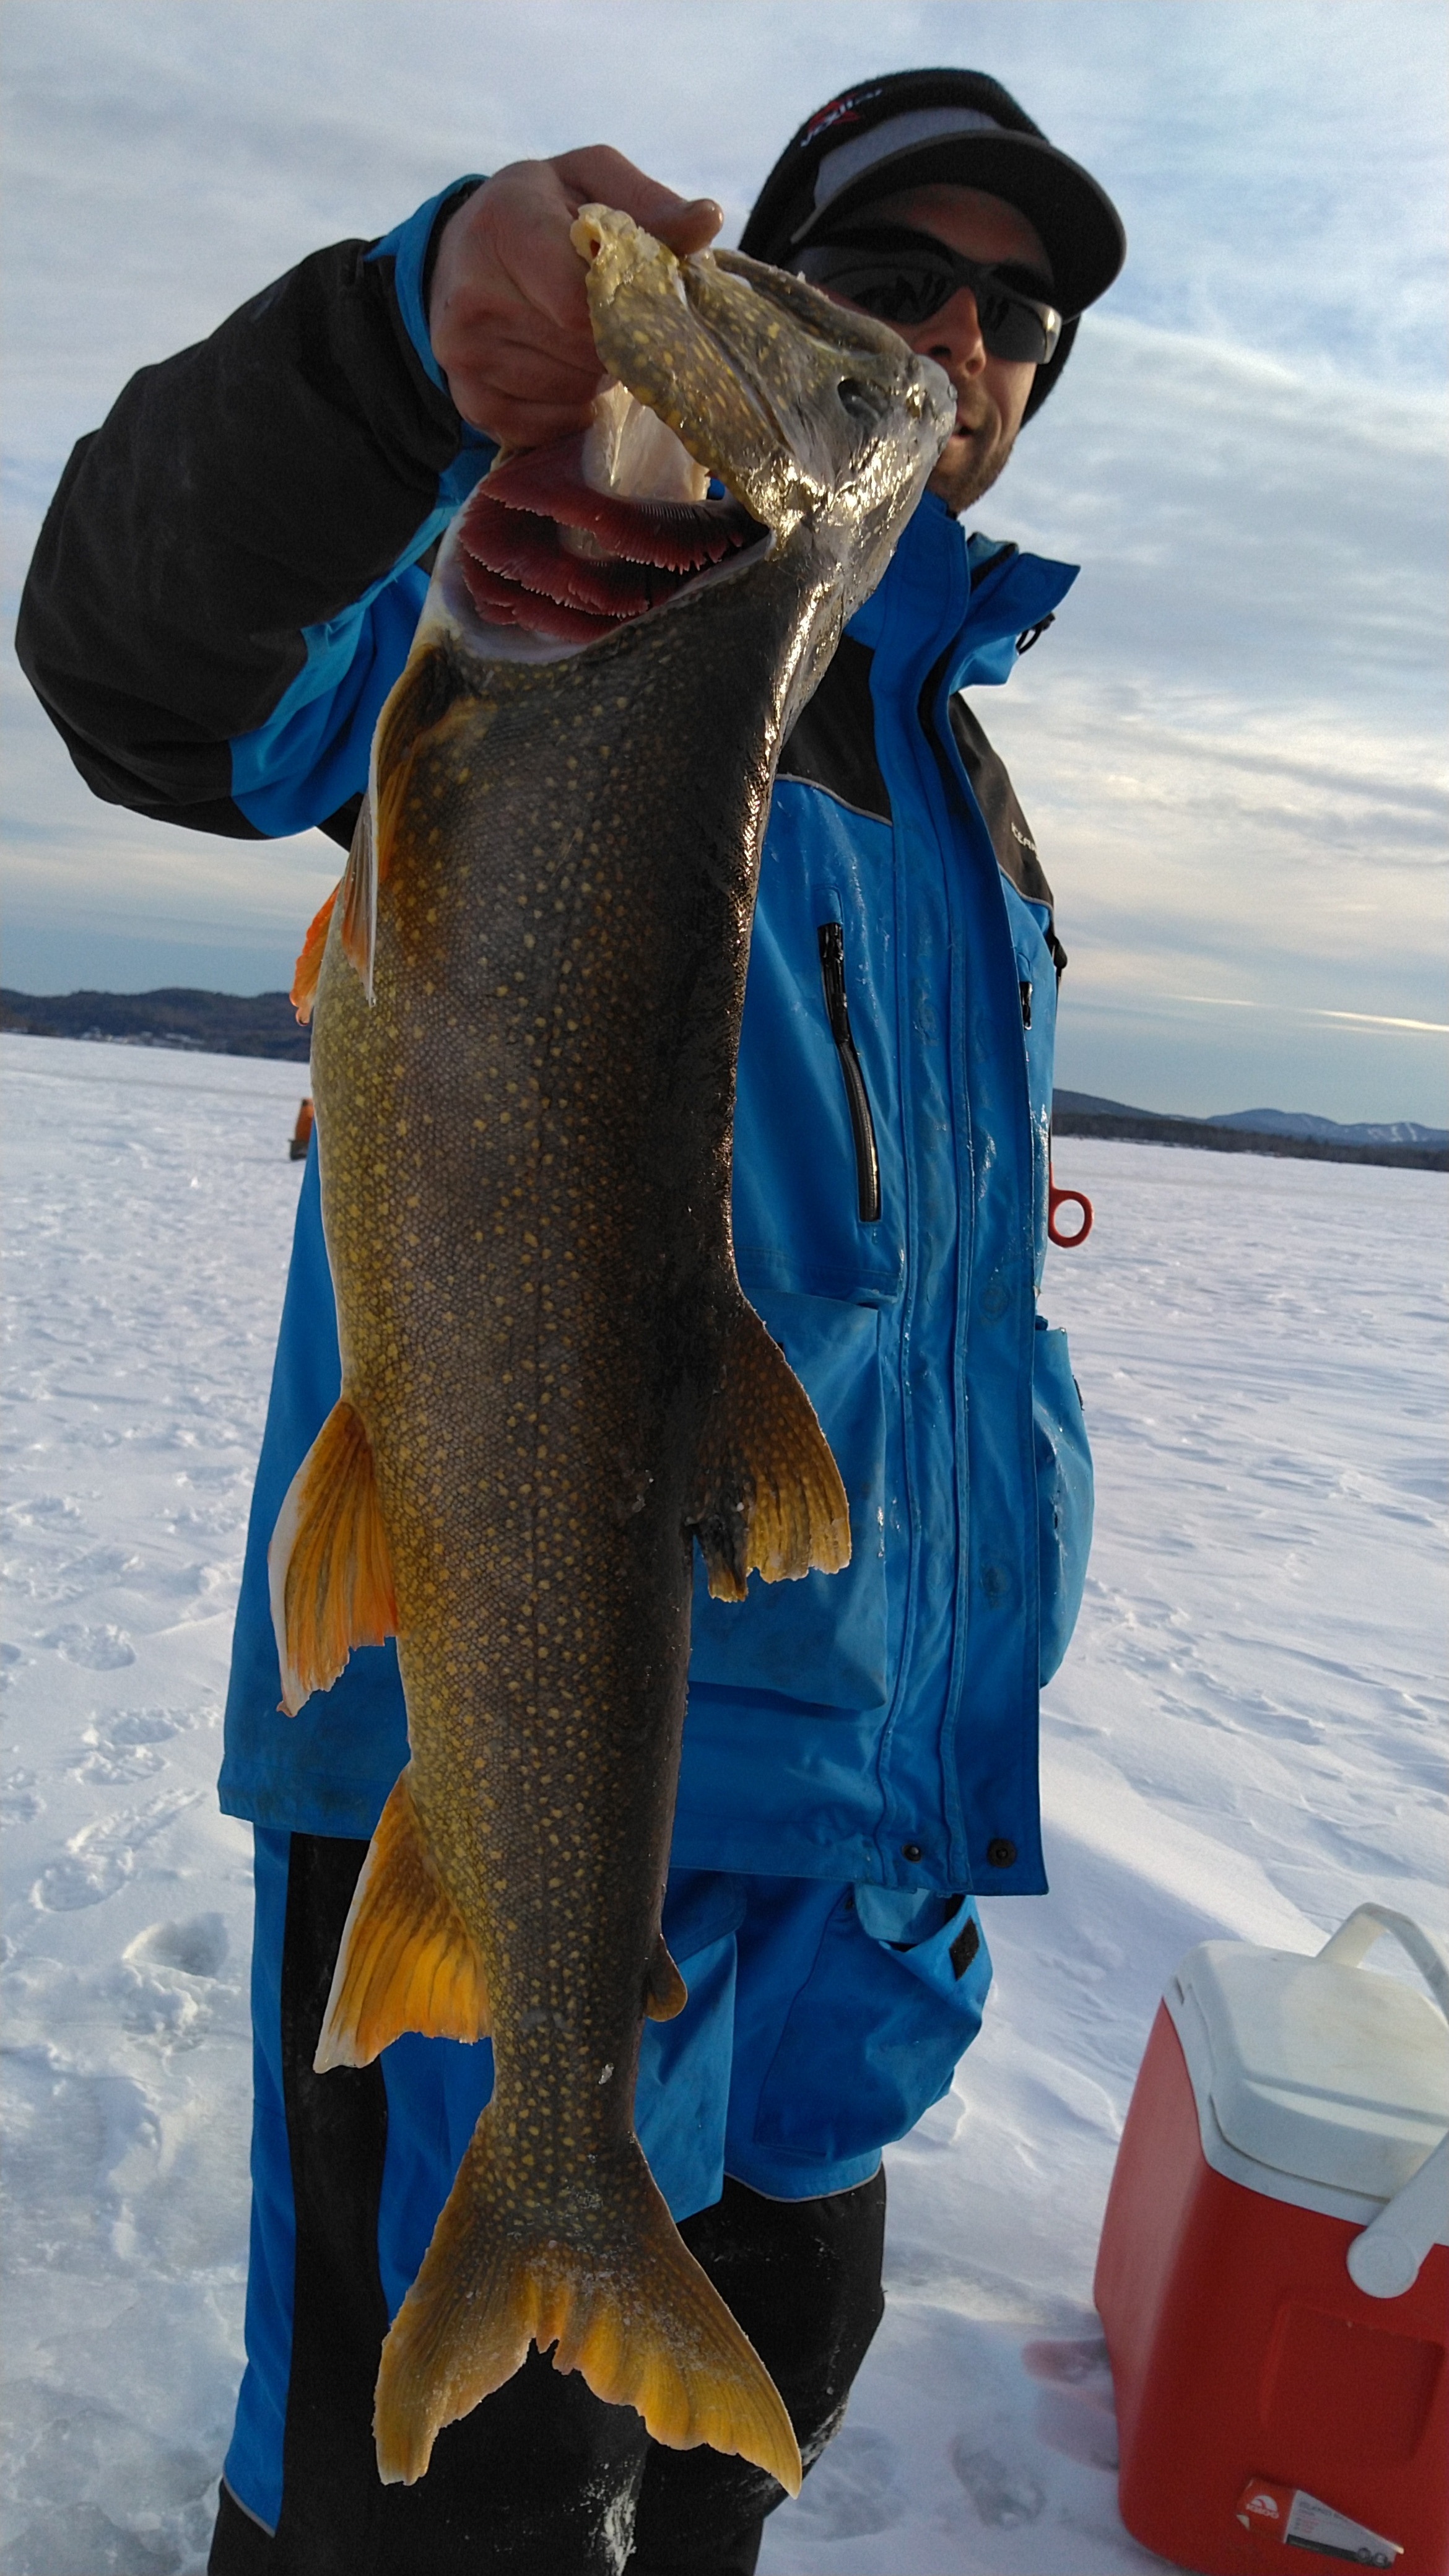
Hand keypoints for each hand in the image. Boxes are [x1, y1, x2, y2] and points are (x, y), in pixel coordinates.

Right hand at [428, 148, 721, 447]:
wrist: (460, 255)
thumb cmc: (541, 212)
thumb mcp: (591, 181)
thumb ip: (649, 201)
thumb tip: (707, 221)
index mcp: (505, 223)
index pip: (581, 300)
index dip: (627, 311)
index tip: (641, 299)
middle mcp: (473, 293)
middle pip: (583, 351)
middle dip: (618, 342)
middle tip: (616, 319)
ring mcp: (465, 355)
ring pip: (574, 391)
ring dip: (598, 375)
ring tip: (584, 339)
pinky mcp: (473, 404)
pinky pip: (552, 426)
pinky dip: (573, 406)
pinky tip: (563, 368)